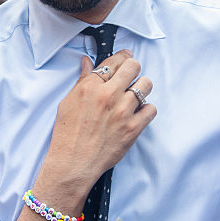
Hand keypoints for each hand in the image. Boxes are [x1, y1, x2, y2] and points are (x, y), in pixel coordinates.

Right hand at [38, 51, 155, 200]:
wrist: (74, 163)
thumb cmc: (68, 135)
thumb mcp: (68, 102)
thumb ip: (82, 81)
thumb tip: (87, 63)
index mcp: (90, 87)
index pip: (113, 61)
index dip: (122, 57)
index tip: (126, 57)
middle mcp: (108, 95)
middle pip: (133, 66)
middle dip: (133, 68)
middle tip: (130, 76)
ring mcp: (123, 111)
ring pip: (146, 84)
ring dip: (141, 87)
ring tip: (134, 95)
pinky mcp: (134, 128)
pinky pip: (151, 108)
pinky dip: (146, 110)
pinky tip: (136, 114)